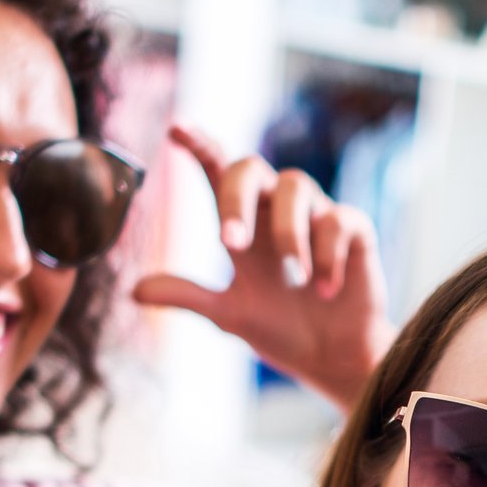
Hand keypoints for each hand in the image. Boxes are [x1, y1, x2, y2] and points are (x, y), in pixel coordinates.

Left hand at [132, 122, 391, 410]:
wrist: (332, 357)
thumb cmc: (282, 330)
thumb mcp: (229, 315)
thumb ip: (188, 297)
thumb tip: (134, 291)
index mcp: (243, 224)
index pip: (218, 173)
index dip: (200, 147)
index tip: (176, 129)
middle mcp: (276, 210)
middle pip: (251, 168)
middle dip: (237, 201)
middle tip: (232, 243)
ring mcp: (316, 215)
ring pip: (296, 186)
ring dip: (288, 233)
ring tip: (297, 278)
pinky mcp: (353, 229)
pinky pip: (338, 220)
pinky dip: (329, 256)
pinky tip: (326, 291)